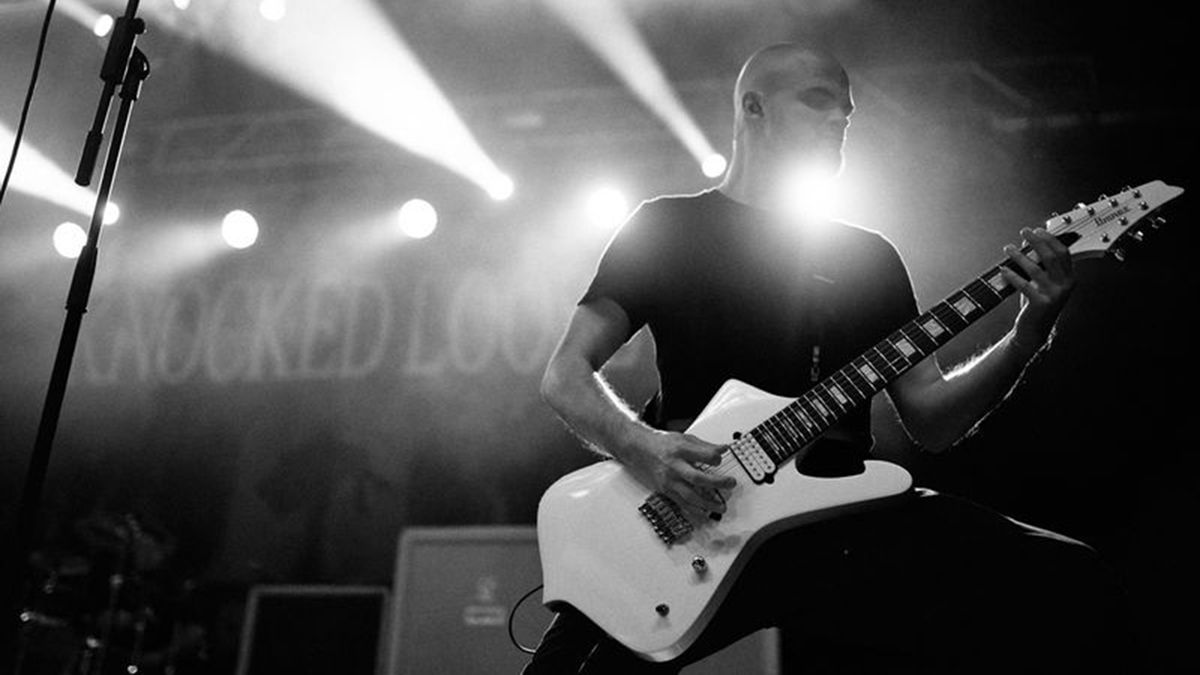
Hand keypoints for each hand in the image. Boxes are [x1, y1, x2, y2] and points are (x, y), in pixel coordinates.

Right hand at [626, 430, 736, 513]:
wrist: (639, 449)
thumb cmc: (662, 444)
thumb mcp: (685, 438)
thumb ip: (705, 446)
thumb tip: (723, 449)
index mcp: (681, 450)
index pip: (703, 455)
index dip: (716, 458)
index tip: (721, 459)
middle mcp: (674, 466)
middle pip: (697, 478)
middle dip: (717, 483)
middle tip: (730, 484)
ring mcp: (669, 480)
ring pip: (690, 496)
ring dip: (707, 504)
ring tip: (721, 507)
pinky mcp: (666, 490)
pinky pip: (682, 503)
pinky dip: (694, 510)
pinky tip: (704, 513)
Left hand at [1000, 227, 1074, 350]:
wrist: (1034, 329)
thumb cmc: (1037, 303)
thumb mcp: (1042, 282)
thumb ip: (1039, 263)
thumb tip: (1028, 241)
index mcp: (1069, 278)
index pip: (1063, 253)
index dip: (1050, 239)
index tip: (1038, 230)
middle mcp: (1065, 285)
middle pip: (1051, 257)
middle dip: (1037, 241)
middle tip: (1024, 232)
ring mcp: (1054, 295)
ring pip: (1036, 269)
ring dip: (1019, 256)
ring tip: (1008, 248)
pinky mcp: (1041, 303)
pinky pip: (1024, 285)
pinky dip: (1012, 275)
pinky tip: (1003, 269)